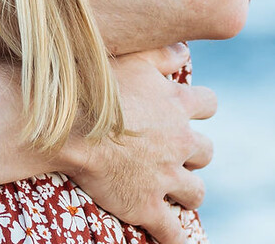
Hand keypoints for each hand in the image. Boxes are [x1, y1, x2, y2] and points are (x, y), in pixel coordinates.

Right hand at [58, 43, 215, 243]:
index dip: (199, 109)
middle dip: (192, 153)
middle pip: (205, 151)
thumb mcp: (131, 58)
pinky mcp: (148, 205)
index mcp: (176, 104)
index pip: (209, 104)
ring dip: (188, 191)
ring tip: (176, 191)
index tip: (187, 111)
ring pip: (195, 192)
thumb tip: (185, 50)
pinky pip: (173, 232)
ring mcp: (166, 176)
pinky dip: (179, 239)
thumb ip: (162, 53)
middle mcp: (179, 141)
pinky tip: (180, 242)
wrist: (66, 126)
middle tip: (173, 153)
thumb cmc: (92, 86)